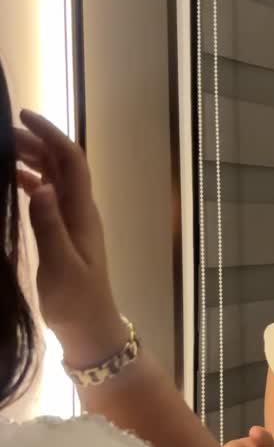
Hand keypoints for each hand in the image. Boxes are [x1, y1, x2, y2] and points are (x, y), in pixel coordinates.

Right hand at [14, 110, 123, 359]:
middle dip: (36, 141)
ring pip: (54, 178)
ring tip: (1, 150)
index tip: (22, 115)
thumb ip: (49, 226)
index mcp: (82, 213)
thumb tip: (40, 185)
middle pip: (62, 164)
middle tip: (0, 132)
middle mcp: (81, 211)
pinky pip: (49, 198)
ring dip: (32, 159)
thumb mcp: (60, 265)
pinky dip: (31, 182)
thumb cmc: (76, 302)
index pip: (71, 160)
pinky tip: (12, 180)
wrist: (91, 331)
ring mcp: (74, 222)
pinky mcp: (64, 235)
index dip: (50, 133)